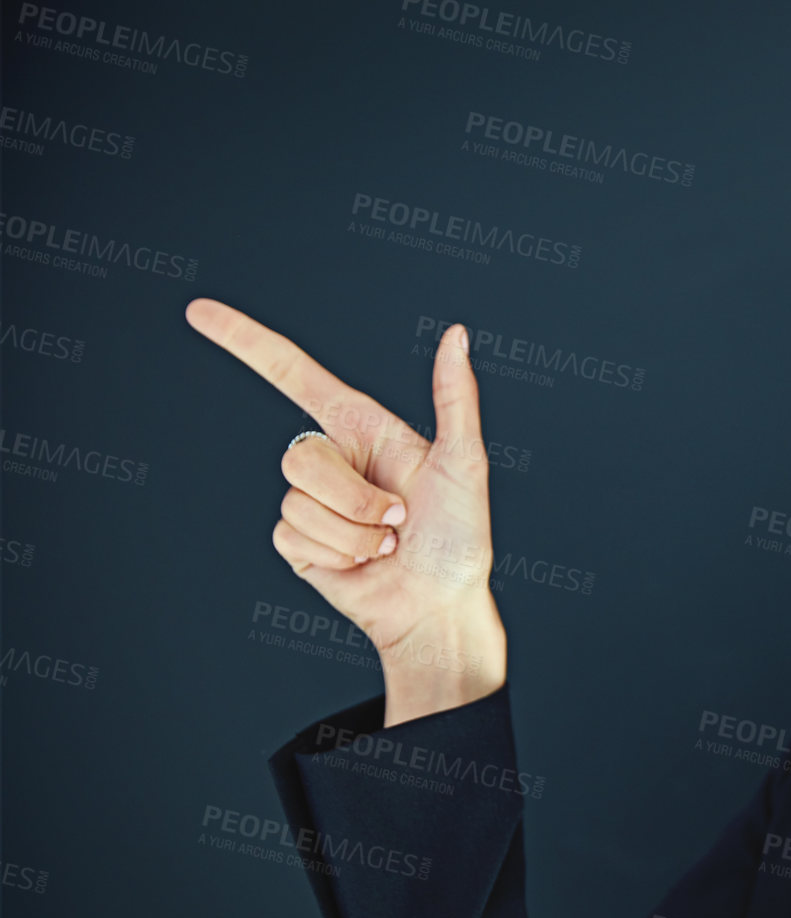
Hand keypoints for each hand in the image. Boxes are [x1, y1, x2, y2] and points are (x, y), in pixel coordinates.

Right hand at [187, 298, 506, 715]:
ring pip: (296, 501)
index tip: (198, 311)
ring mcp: (313, 501)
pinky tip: (361, 565)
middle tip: (397, 518)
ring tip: (385, 544)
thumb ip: (455, 397)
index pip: (294, 374)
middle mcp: (334, 460)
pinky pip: (290, 536)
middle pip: (298, 457)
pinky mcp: (299, 543)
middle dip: (353, 498)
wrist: (438, 606)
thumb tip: (457, 334)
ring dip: (351, 533)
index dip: (246, 341)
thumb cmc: (460, 538)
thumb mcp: (465, 462)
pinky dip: (333, 555)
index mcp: (364, 428)